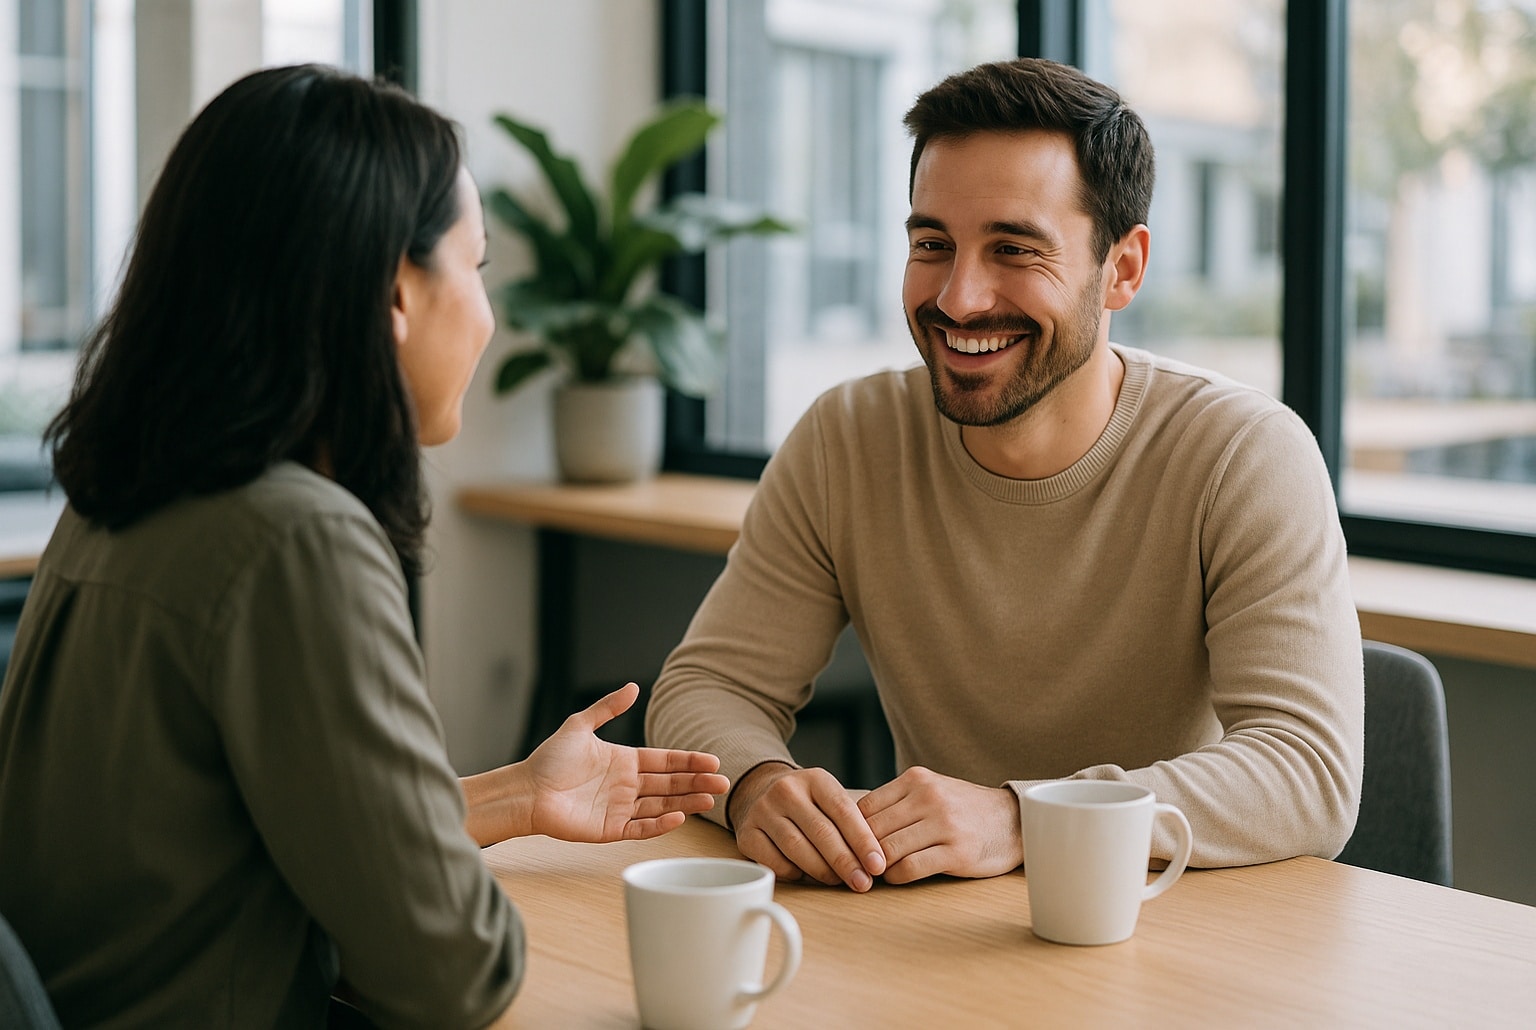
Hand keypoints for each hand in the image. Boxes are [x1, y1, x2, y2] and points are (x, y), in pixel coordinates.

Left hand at [523, 683, 728, 842]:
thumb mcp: (580, 726)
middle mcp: (626, 785)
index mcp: (624, 761)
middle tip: (723, 783)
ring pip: (662, 806)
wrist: (526, 791)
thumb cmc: (549, 759)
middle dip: (697, 782)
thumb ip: (608, 708)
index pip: (665, 761)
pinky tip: (680, 816)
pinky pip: (641, 827)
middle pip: (670, 784)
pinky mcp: (610, 830)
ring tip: (711, 799)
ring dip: (687, 802)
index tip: (712, 761)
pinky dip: (661, 824)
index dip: (688, 762)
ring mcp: (620, 808)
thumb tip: (633, 687)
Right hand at [730, 763, 885, 891]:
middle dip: (846, 862)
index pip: (844, 810)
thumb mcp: (829, 798)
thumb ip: (851, 822)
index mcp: (814, 779)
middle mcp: (786, 790)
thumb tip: (875, 860)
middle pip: (821, 831)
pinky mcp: (746, 834)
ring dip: (822, 871)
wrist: (760, 791)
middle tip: (863, 883)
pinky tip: (806, 876)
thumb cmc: (807, 803)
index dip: (863, 841)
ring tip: (839, 882)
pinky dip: (793, 873)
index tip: (878, 865)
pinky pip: (773, 862)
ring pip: (797, 848)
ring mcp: (763, 811)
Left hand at [857, 766, 1021, 883]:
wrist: (1013, 820)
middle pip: (872, 829)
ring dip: (876, 866)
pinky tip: (897, 877)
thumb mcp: (931, 790)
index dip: (851, 830)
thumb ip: (898, 801)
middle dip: (860, 851)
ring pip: (887, 849)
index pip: (865, 806)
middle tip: (855, 865)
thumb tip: (853, 824)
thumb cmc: (963, 810)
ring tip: (875, 872)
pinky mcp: (956, 852)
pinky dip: (896, 876)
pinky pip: (910, 868)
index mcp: (917, 780)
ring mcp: (944, 824)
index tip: (849, 845)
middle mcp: (928, 797)